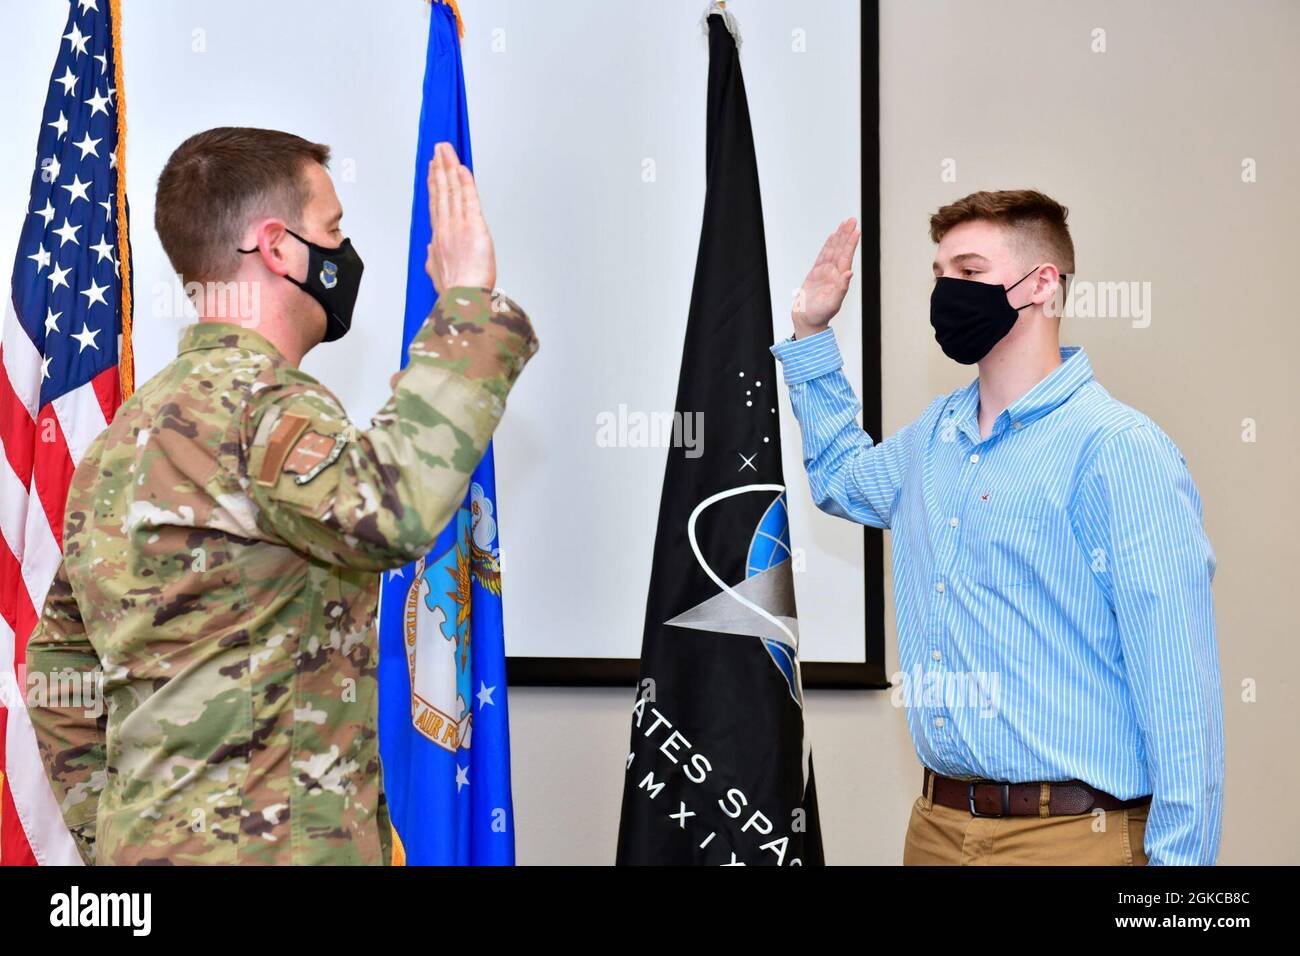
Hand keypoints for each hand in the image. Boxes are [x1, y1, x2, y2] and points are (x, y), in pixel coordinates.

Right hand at [425, 142, 495, 290]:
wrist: (462, 300)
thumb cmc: (454, 291)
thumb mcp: (436, 273)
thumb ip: (433, 258)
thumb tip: (430, 250)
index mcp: (439, 239)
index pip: (436, 205)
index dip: (433, 185)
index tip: (432, 170)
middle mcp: (446, 228)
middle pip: (441, 192)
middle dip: (439, 168)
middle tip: (438, 151)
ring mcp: (458, 226)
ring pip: (452, 190)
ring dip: (449, 168)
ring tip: (446, 151)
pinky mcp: (474, 227)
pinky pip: (468, 199)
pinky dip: (465, 182)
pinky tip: (462, 168)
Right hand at [792, 217, 858, 337]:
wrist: (807, 320)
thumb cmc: (820, 315)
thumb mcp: (832, 303)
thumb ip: (841, 288)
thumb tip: (849, 273)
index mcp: (839, 279)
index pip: (846, 257)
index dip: (850, 244)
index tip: (855, 231)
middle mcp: (834, 273)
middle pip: (841, 250)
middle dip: (846, 235)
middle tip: (852, 220)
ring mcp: (825, 272)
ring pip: (833, 250)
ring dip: (839, 237)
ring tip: (844, 224)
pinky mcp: (815, 273)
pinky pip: (822, 256)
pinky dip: (827, 246)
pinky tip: (832, 237)